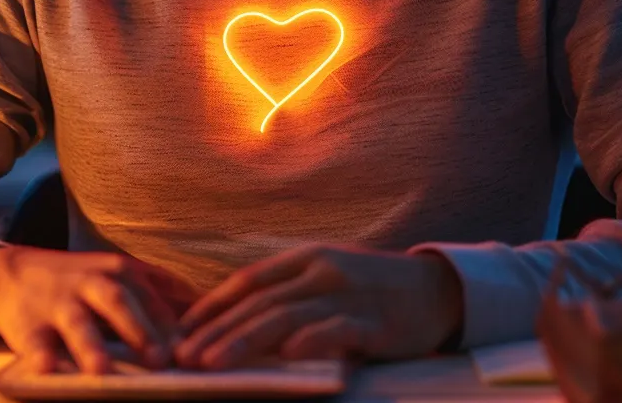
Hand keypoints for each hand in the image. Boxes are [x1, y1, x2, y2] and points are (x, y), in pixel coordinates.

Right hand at [0, 246, 197, 373]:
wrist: (11, 274)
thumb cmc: (82, 284)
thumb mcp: (123, 277)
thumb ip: (165, 295)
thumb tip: (217, 316)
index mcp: (122, 273)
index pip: (156, 298)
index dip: (178, 325)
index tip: (200, 351)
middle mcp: (92, 284)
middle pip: (119, 303)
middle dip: (140, 331)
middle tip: (161, 361)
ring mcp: (58, 304)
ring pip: (77, 324)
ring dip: (91, 348)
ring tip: (102, 372)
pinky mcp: (27, 326)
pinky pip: (33, 343)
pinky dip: (40, 356)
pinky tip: (48, 370)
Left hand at [174, 245, 463, 369]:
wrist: (440, 291)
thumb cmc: (374, 290)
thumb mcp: (327, 279)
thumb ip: (288, 294)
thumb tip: (237, 322)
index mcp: (307, 258)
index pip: (248, 281)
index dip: (212, 305)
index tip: (180, 331)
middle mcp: (323, 272)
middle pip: (259, 302)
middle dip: (216, 331)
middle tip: (183, 356)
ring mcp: (349, 296)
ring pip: (287, 316)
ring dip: (244, 340)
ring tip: (213, 363)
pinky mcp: (377, 323)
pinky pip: (338, 330)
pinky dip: (311, 340)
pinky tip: (286, 355)